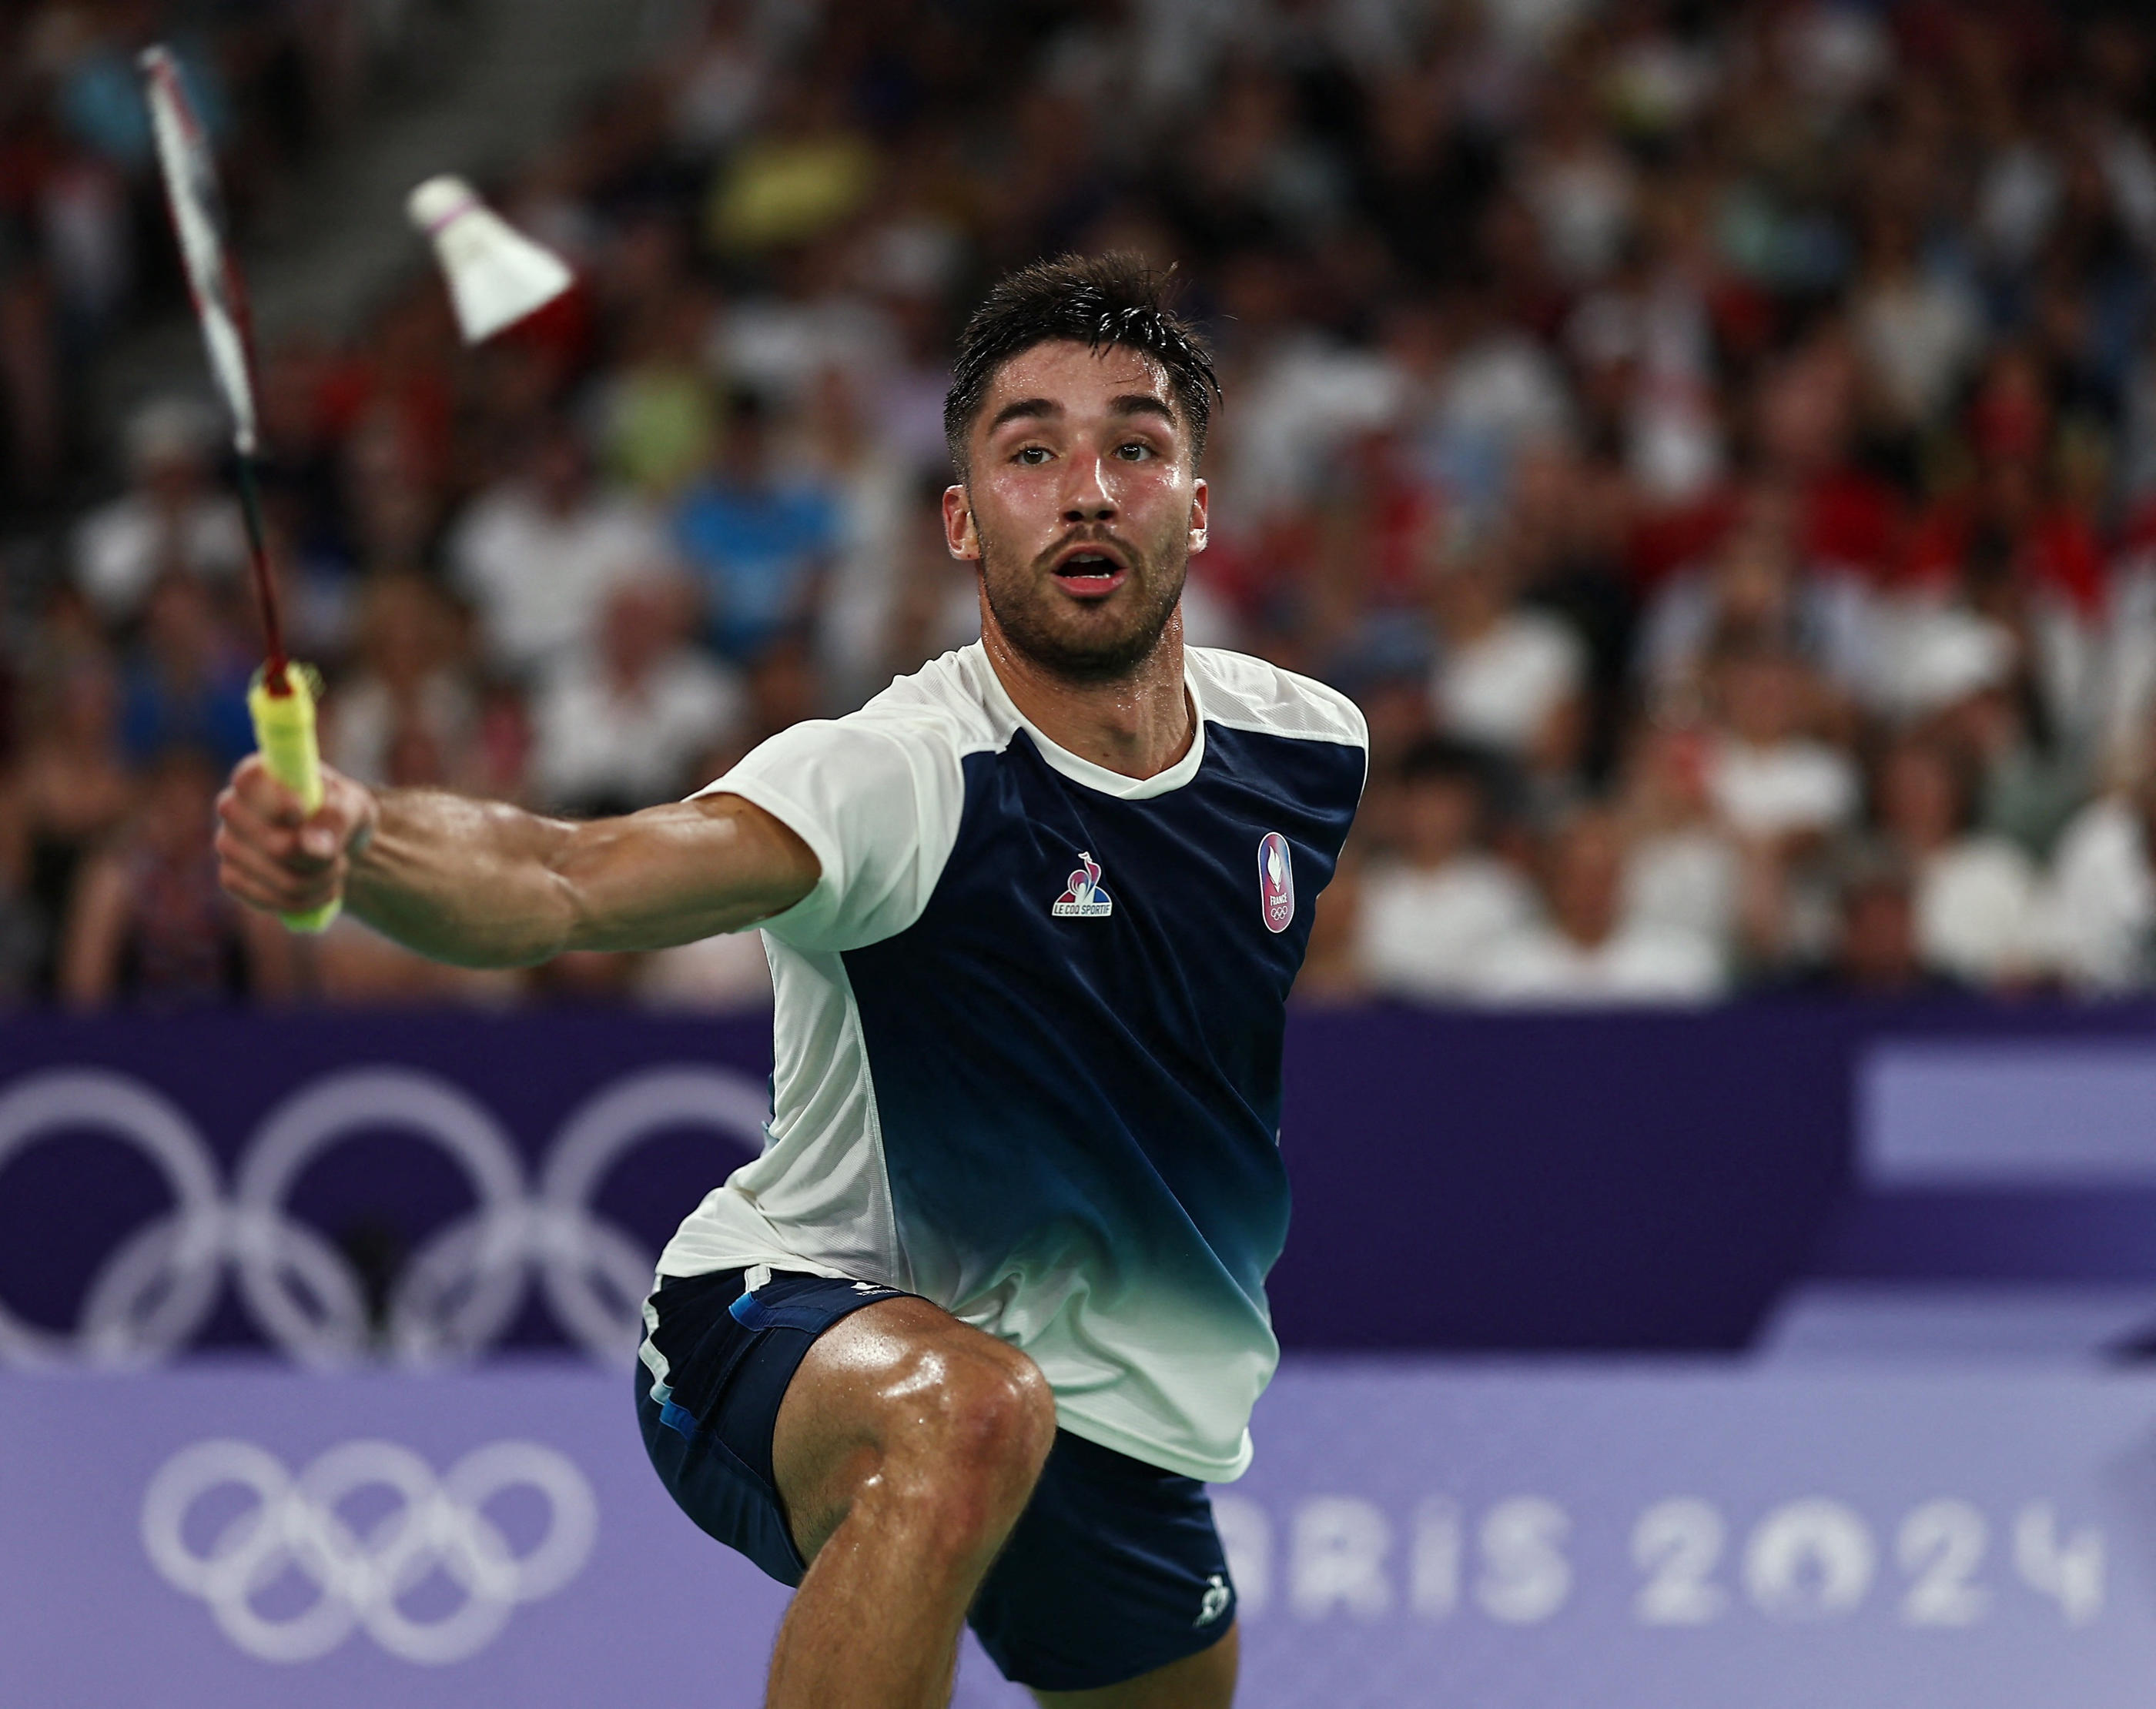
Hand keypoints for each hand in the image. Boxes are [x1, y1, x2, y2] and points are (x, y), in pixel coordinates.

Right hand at [215, 755, 378, 918]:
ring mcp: (227, 844)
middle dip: (322, 860)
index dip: (280, 800)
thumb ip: (336, 818)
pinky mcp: (231, 877)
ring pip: (279, 879)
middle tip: (341, 857)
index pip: (250, 780)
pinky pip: (268, 901)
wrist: (331, 843)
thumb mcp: (352, 807)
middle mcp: (233, 806)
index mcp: (258, 775)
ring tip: (336, 870)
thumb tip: (310, 846)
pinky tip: (321, 890)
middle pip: (276, 846)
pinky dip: (305, 902)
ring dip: (321, 883)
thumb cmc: (340, 813)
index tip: (305, 811)